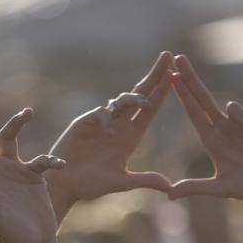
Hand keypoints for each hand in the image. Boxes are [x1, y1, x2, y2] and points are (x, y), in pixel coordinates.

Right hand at [44, 52, 172, 208]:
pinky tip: (111, 133)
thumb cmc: (91, 184)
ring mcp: (102, 122)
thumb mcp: (122, 182)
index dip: (163, 91)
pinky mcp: (84, 123)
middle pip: (140, 94)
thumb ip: (144, 180)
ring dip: (135, 98)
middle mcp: (119, 124)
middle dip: (154, 75)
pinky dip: (108, 120)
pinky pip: (100, 113)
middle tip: (168, 55)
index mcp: (131, 135)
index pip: (151, 109)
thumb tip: (169, 187)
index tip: (177, 74)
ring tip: (145, 103)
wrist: (65, 185)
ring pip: (122, 100)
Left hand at [167, 54, 242, 204]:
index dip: (182, 94)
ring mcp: (242, 124)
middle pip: (204, 97)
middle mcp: (224, 127)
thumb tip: (169, 194)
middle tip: (178, 57)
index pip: (193, 112)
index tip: (170, 77)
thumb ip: (195, 188)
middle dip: (191, 77)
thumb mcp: (218, 189)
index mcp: (211, 139)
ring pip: (236, 108)